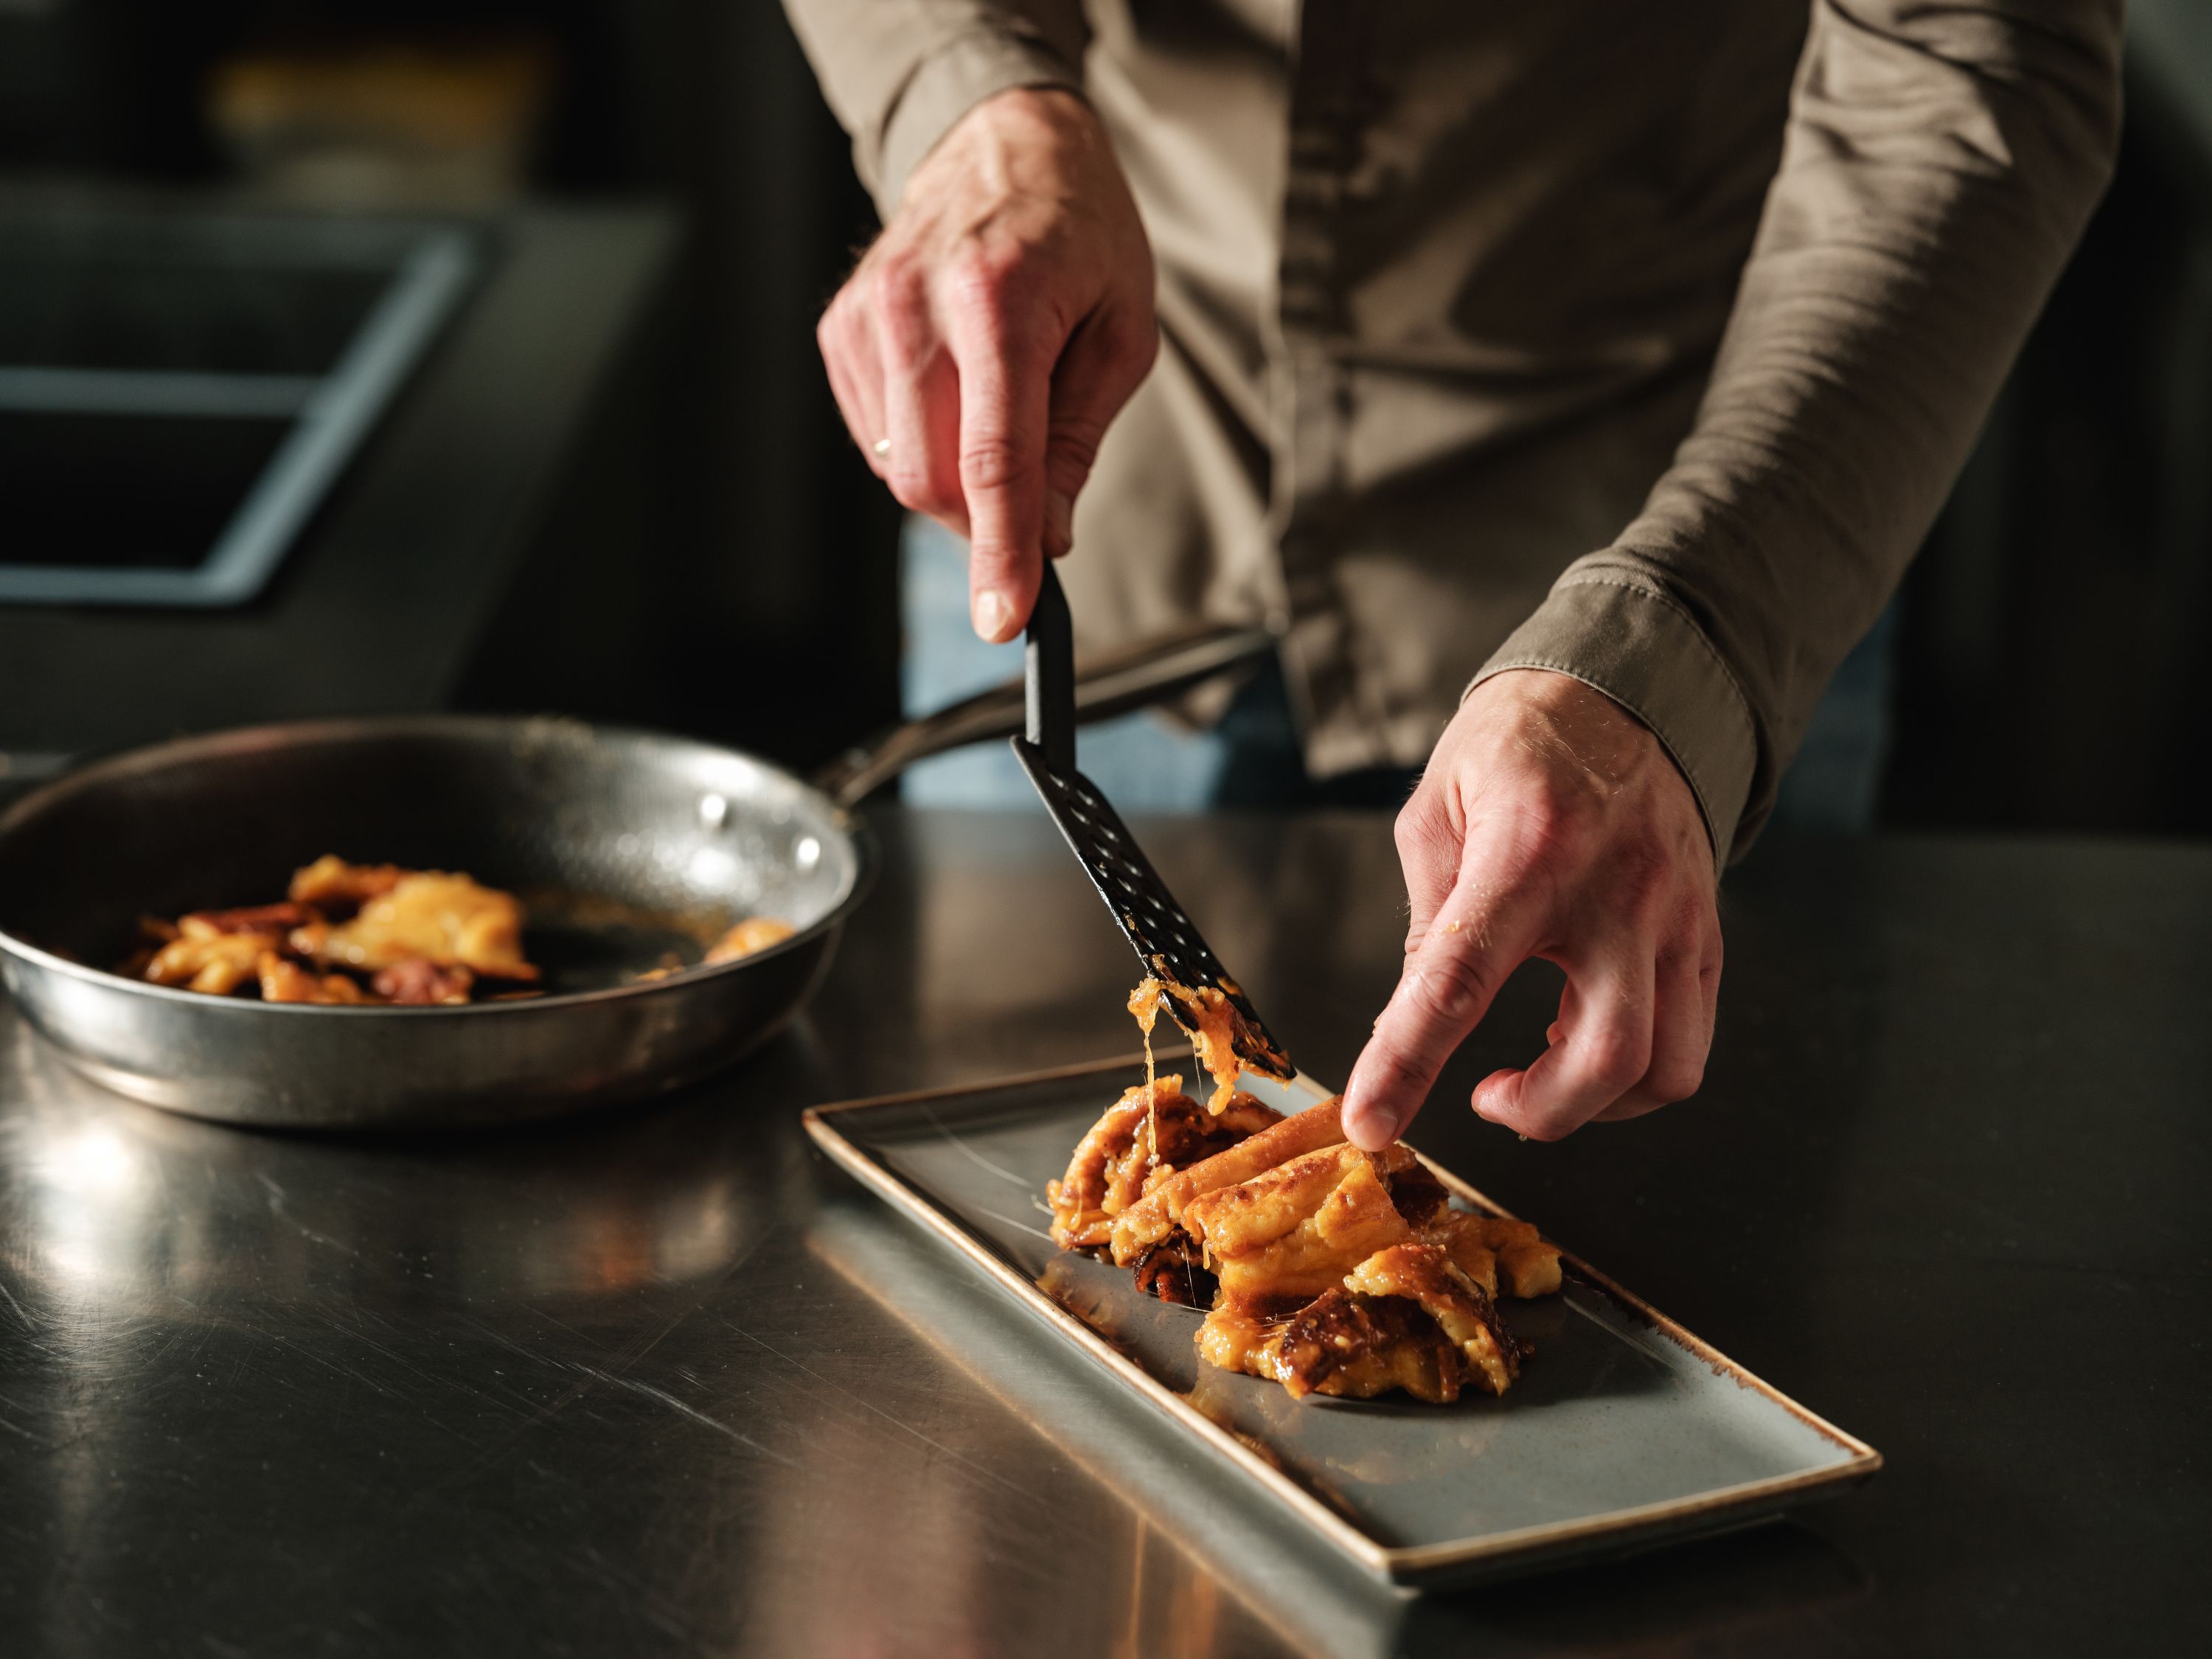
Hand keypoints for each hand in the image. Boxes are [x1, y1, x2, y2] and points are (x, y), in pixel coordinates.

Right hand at [817, 88, 1156, 642]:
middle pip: (930, 478)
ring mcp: (867, 317)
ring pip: (896, 468)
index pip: (993, 458)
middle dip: (982, 521)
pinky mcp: (839, 331)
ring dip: (954, 484)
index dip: (1000, 552)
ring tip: (1000, 415)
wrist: (1002, 141)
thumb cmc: (1076, 230)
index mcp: (1000, 300)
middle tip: (1030, 506)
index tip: (1005, 616)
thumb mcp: (1121, 330)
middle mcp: (918, 306)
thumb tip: (1046, 534)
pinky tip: (955, 398)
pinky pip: (874, 438)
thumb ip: (1079, 438)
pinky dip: (920, 447)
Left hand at [1341, 669, 1722, 1148]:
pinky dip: (1636, 1073)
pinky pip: (1690, 1042)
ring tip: (1539, 1069)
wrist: (1626, 692)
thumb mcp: (1441, 808)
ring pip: (1663, 1069)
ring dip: (1593, 1104)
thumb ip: (1428, 918)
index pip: (1460, 981)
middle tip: (1486, 1096)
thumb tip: (1409, 1019)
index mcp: (1530, 852)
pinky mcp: (1706, 936)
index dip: (1408, 1063)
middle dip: (1537, 1112)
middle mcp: (1618, 893)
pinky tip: (1584, 1037)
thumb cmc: (1519, 745)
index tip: (1371, 1121)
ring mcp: (1675, 919)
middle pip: (1604, 1058)